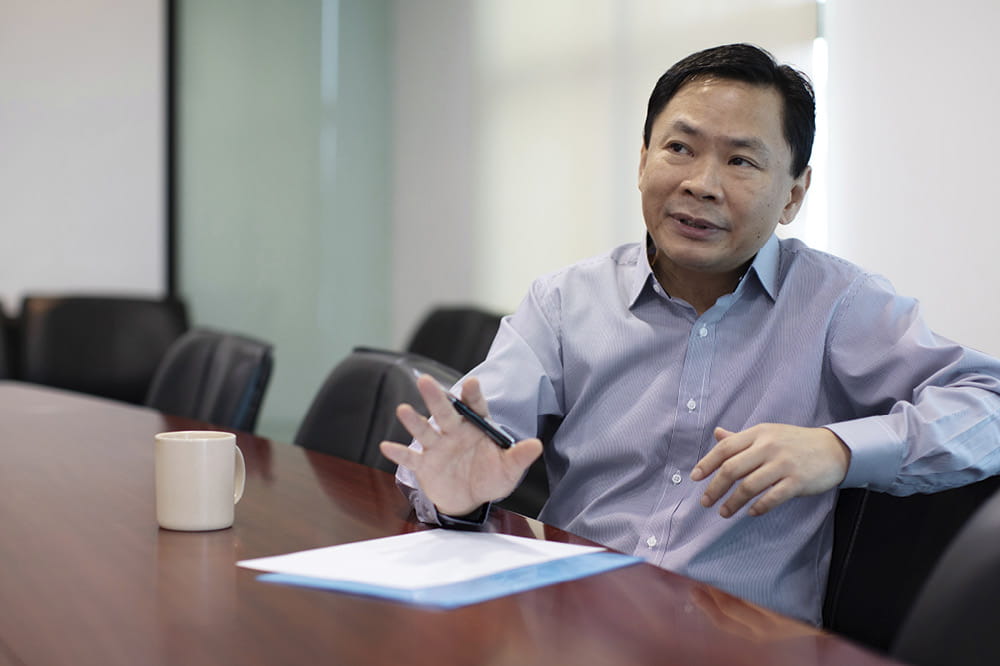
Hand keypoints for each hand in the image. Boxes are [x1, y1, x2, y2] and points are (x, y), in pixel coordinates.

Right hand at [379, 375, 542, 516]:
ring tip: (403, 410)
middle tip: (425, 380)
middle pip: (444, 412)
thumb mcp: (508, 470)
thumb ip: (519, 456)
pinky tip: (386, 446)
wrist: (469, 500)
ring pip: (425, 431)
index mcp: (475, 427)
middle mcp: (454, 432)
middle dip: (435, 397)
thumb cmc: (490, 477)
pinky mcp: (424, 465)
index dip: (472, 395)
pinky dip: (398, 453)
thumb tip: (536, 445)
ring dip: (414, 421)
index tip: (472, 383)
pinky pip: (410, 458)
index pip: (474, 407)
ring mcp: (437, 447)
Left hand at [690, 424, 849, 517]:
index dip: (707, 463)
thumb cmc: (795, 442)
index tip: (695, 478)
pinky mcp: (797, 481)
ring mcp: (783, 464)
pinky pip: (772, 497)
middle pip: (732, 469)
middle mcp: (768, 447)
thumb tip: (717, 434)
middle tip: (705, 502)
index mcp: (758, 434)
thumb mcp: (768, 433)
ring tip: (724, 512)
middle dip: (714, 488)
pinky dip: (758, 507)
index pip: (725, 448)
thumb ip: (741, 437)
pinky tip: (751, 512)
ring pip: (749, 486)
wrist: (833, 449)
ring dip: (733, 502)